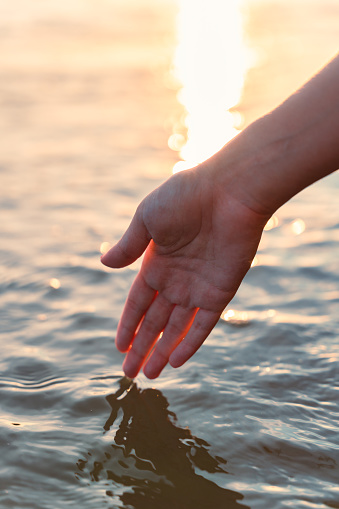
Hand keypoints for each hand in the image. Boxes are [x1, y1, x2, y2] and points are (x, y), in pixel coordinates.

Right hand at [101, 162, 267, 378]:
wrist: (227, 191)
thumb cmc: (185, 197)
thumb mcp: (147, 218)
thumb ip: (129, 246)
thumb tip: (103, 264)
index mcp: (156, 263)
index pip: (138, 303)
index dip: (128, 325)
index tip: (119, 346)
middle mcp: (176, 280)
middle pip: (155, 322)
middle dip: (142, 347)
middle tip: (130, 373)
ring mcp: (198, 288)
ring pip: (177, 328)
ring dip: (163, 351)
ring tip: (151, 376)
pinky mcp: (220, 292)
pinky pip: (203, 324)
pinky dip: (190, 343)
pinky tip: (176, 361)